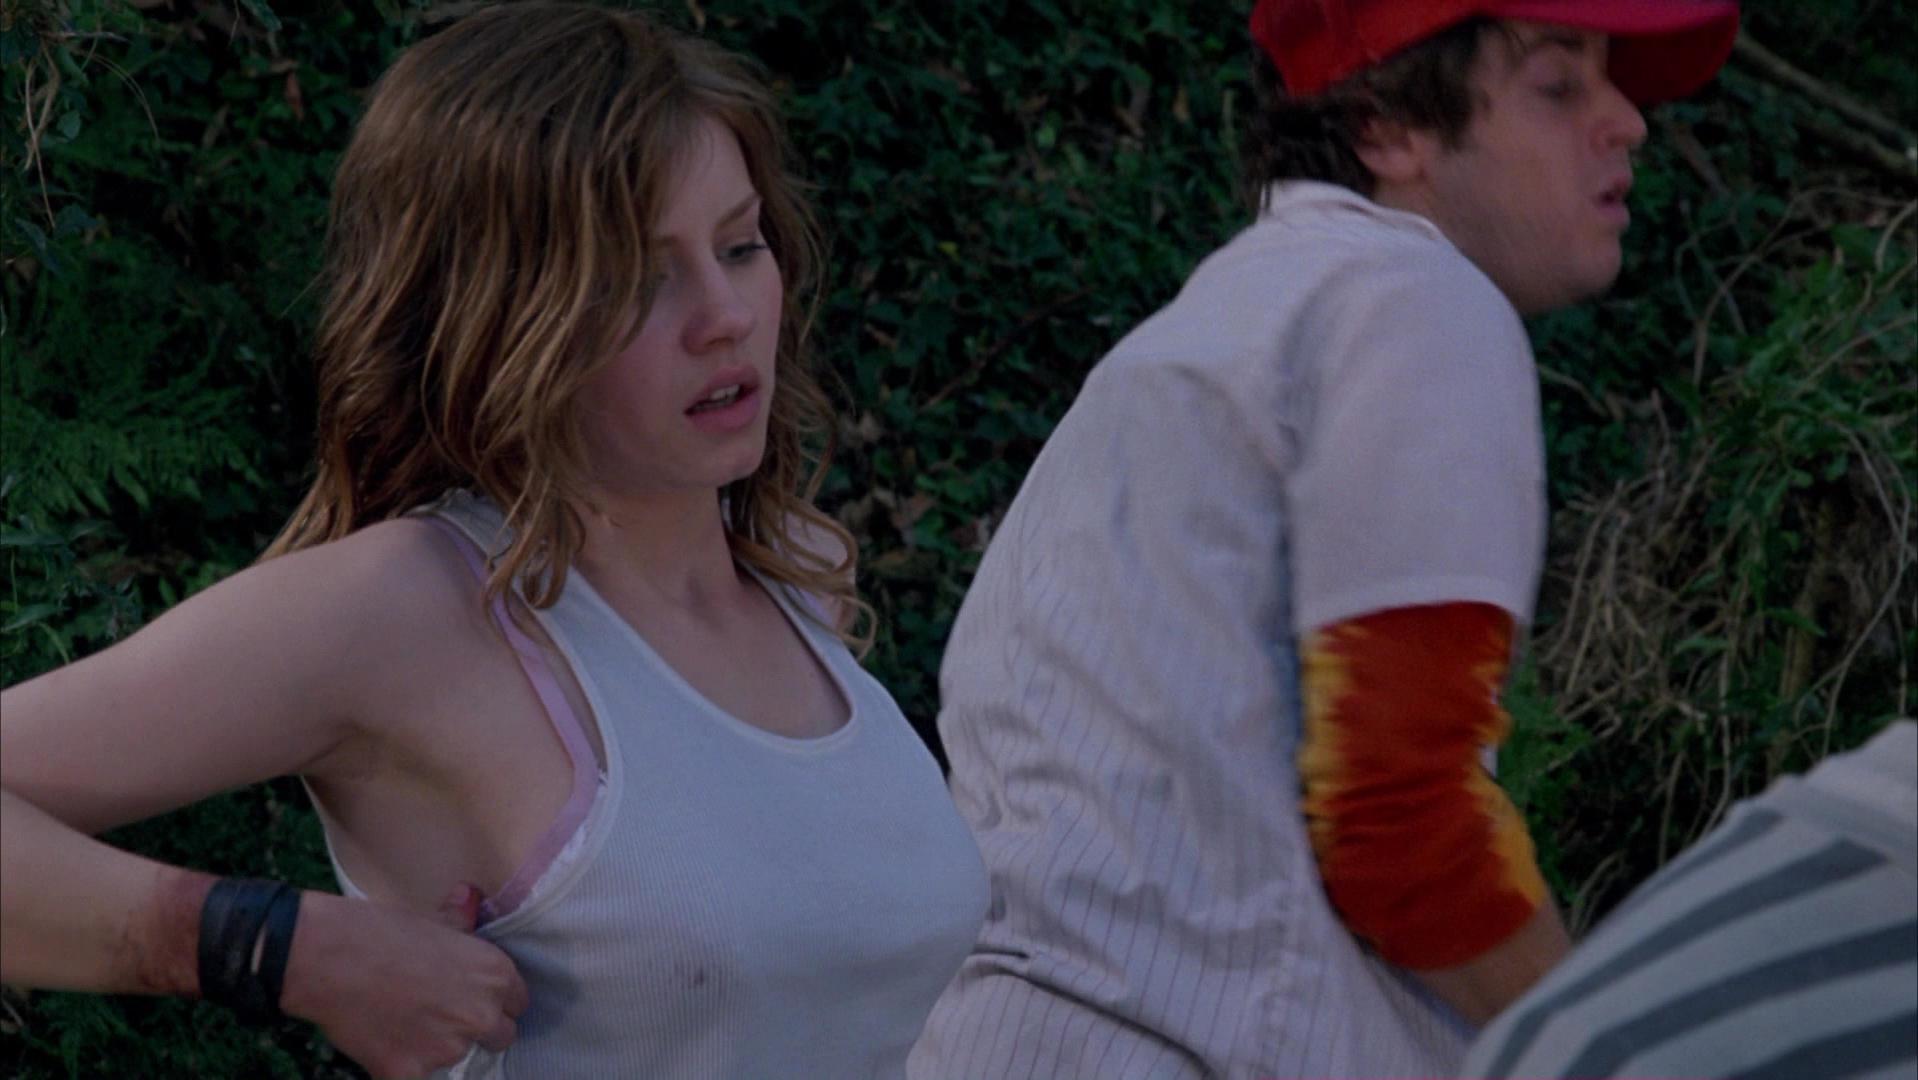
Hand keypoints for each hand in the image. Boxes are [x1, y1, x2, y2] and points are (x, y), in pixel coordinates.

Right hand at [279, 883, 528, 1078]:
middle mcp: (481, 1015)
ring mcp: (448, 1049)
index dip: (495, 1001)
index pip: (517, 1003)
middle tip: (442, 1015)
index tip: (474, 999)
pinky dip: (400, 1064)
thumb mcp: (432, 921)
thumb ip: (461, 922)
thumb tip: (470, 898)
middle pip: (500, 1037)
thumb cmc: (380, 930)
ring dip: (437, 1046)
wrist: (329, 958)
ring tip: (402, 1020)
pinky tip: (380, 1040)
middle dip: (478, 1031)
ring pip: (457, 1058)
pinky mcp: (411, 1073)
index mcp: (495, 974)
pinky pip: (417, 1076)